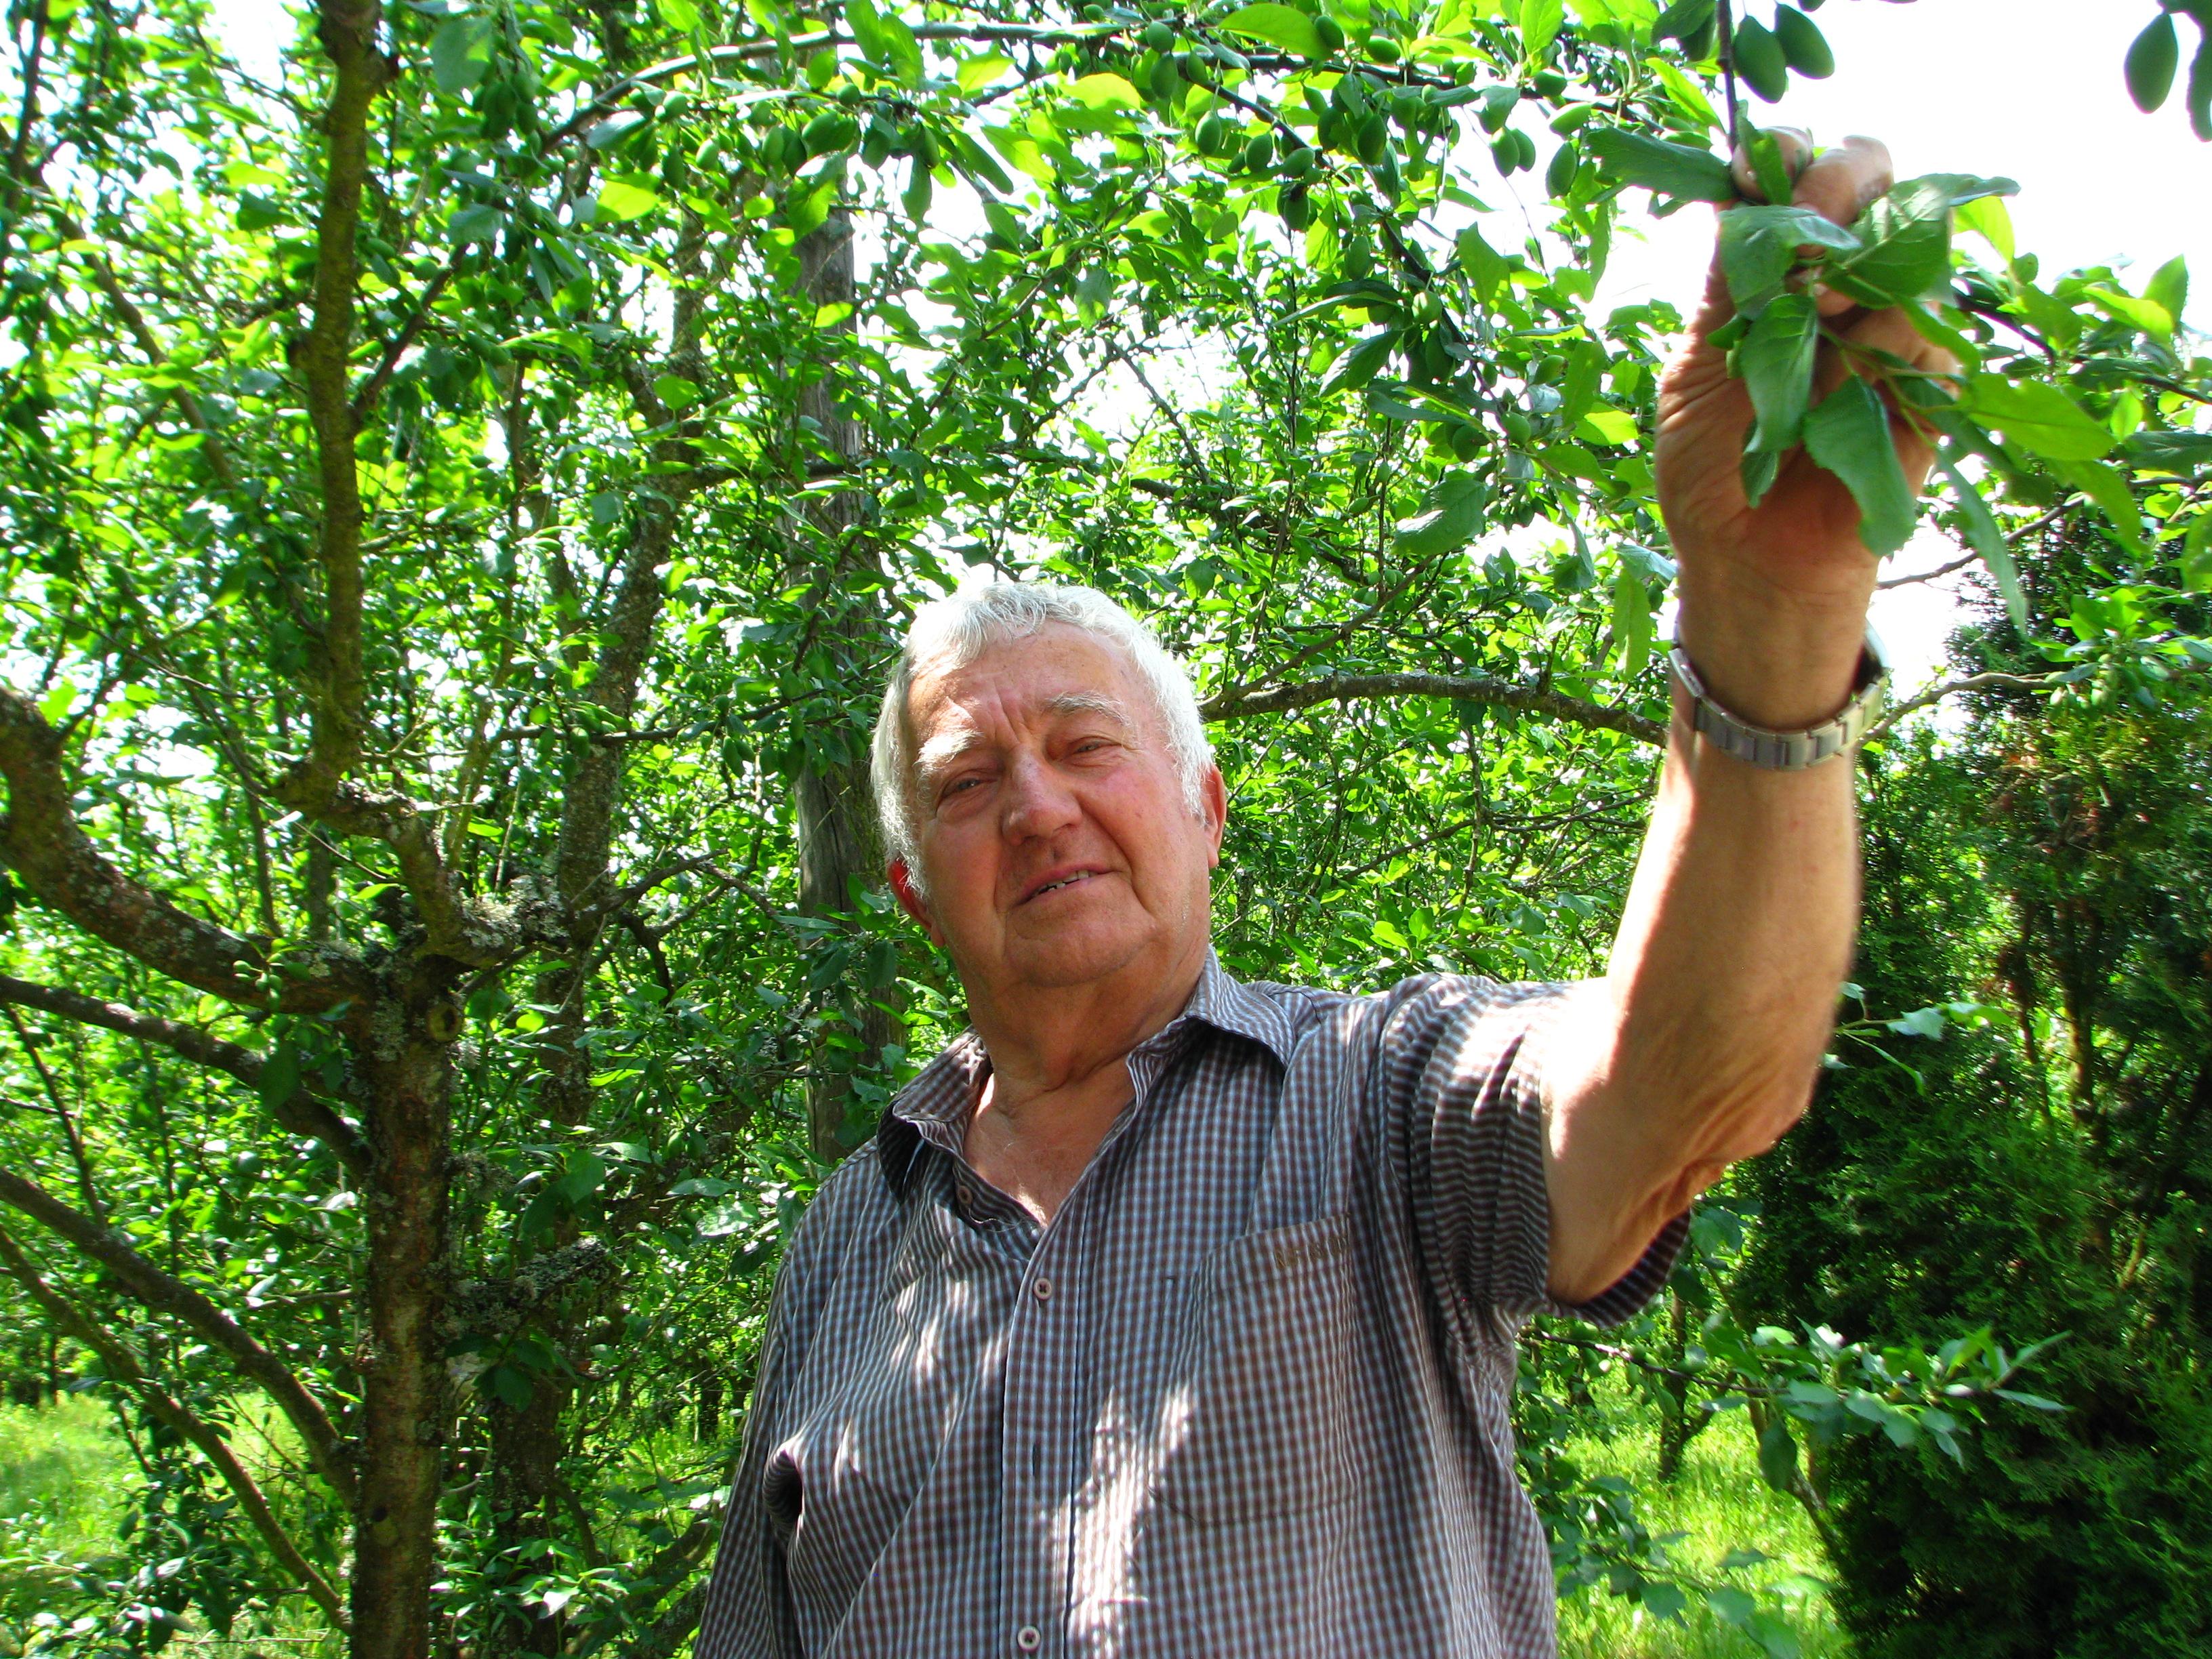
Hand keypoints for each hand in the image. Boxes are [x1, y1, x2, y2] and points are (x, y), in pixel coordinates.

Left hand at [1654, 132, 1953, 727]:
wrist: (1744, 564)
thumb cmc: (1709, 471)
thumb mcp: (1696, 371)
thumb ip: (1724, 289)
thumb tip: (1743, 196)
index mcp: (1777, 277)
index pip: (1800, 182)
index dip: (1792, 160)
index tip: (1766, 170)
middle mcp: (1840, 291)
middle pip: (1875, 184)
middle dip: (1844, 182)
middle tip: (1811, 224)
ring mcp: (1888, 336)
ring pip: (1914, 248)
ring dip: (1866, 261)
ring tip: (1820, 304)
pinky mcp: (1926, 392)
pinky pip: (1934, 337)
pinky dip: (1897, 335)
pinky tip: (1857, 357)